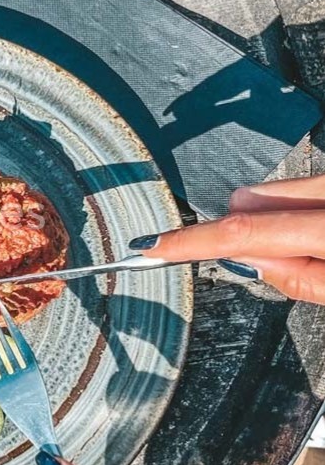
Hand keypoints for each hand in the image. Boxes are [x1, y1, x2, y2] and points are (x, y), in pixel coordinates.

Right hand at [132, 174, 324, 301]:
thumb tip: (248, 261)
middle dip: (247, 230)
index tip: (155, 246)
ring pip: (270, 191)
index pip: (244, 232)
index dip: (193, 240)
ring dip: (274, 220)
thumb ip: (300, 279)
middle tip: (287, 262)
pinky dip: (294, 211)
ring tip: (314, 248)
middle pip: (248, 201)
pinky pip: (296, 185)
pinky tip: (320, 233)